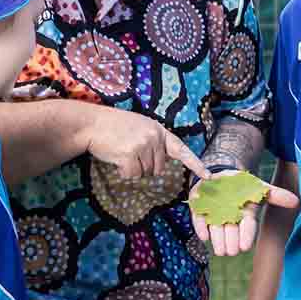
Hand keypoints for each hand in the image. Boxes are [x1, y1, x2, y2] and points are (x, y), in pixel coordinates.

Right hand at [78, 103, 208, 178]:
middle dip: (144, 166)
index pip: (181, 149)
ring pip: (145, 173)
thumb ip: (153, 141)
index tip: (208, 176)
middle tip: (129, 153)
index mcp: (159, 130)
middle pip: (158, 168)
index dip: (195, 164)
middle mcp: (154, 137)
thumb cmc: (113, 127)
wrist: (92, 124)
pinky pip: (133, 175)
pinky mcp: (131, 155)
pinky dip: (124, 172)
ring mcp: (143, 145)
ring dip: (133, 169)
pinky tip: (116, 158)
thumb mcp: (140, 127)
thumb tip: (159, 164)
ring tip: (121, 152)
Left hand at [188, 169, 299, 256]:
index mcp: (244, 214)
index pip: (247, 226)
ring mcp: (213, 214)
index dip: (246, 236)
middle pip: (230, 232)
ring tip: (220, 250)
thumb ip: (276, 195)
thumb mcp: (260, 187)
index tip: (245, 247)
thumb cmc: (242, 185)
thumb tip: (296, 202)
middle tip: (231, 252)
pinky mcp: (199, 210)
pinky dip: (200, 227)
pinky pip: (198, 219)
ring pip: (216, 229)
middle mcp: (229, 218)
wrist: (221, 174)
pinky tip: (204, 235)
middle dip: (231, 242)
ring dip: (218, 239)